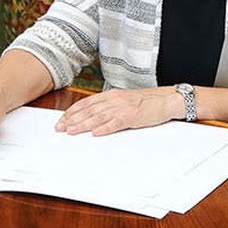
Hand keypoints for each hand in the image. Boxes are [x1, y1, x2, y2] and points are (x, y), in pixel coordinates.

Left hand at [55, 87, 178, 135]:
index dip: (72, 112)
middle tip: (60, 128)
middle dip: (72, 119)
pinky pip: (116, 122)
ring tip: (71, 131)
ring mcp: (123, 107)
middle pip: (89, 110)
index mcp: (111, 95)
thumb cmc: (147, 101)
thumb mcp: (124, 100)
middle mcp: (114, 99)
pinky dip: (105, 128)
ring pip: (98, 116)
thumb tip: (93, 118)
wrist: (167, 99)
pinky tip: (95, 133)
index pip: (87, 103)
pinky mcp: (133, 116)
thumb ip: (109, 107)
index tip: (62, 120)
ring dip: (83, 124)